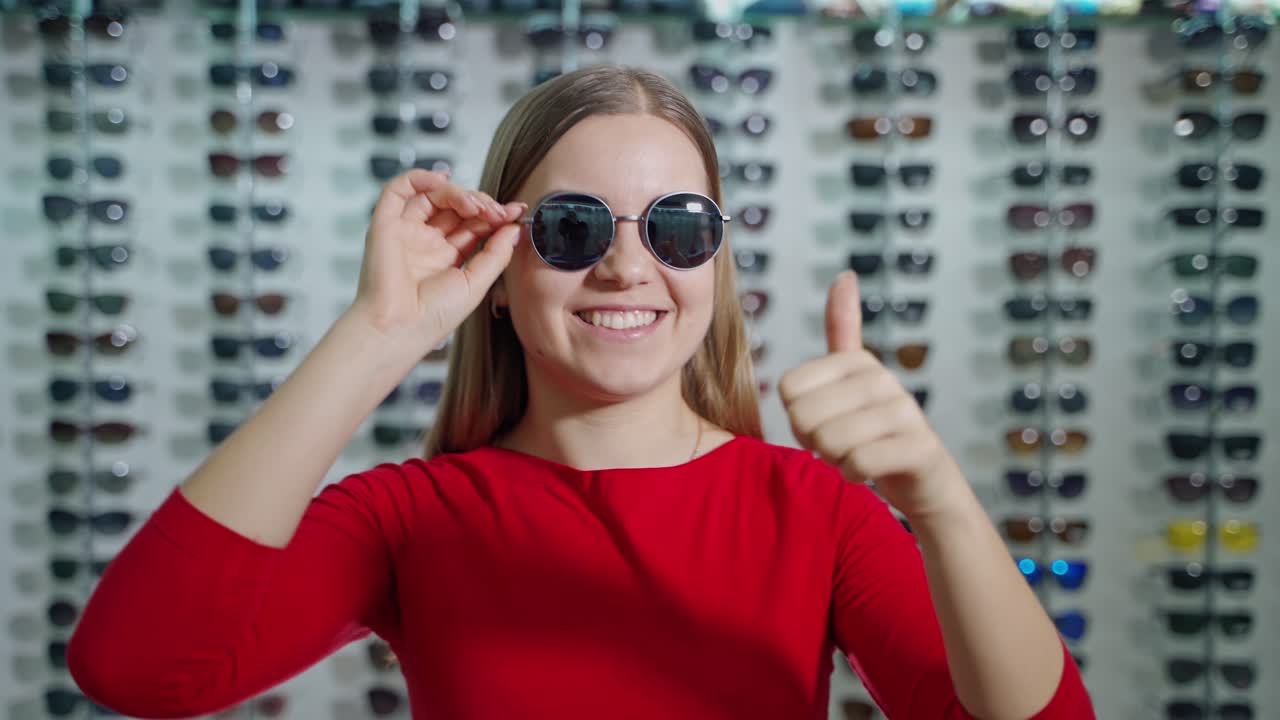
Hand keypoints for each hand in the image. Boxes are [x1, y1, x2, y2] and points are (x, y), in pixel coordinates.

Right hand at [353, 168, 526, 353]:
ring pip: (433, 196)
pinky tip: (442, 181)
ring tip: (476, 206)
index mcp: (447, 259)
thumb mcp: (476, 283)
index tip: (516, 211)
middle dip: (481, 204)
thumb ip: (496, 253)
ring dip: (459, 194)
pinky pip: (398, 191)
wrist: (399, 328)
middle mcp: (426, 244)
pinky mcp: (385, 225)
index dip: (495, 216)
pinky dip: (420, 178)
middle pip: (456, 209)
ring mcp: (406, 233)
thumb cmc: (432, 318)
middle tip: (498, 211)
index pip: (473, 226)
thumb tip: (513, 227)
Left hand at [778, 270, 966, 518]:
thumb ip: (843, 330)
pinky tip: (871, 472)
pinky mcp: (919, 447)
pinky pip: (857, 464)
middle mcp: (882, 378)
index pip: (788, 392)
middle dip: (815, 442)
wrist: (925, 481)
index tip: (826, 422)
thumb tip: (845, 274)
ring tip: (858, 455)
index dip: (797, 418)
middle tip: (842, 445)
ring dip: (835, 461)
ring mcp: (905, 411)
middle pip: (804, 418)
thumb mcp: (853, 379)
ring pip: (829, 443)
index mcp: (857, 361)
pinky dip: (854, 476)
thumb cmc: (875, 433)